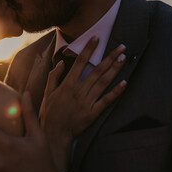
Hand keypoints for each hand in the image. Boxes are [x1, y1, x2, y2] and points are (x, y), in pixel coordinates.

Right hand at [40, 36, 126, 170]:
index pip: (80, 62)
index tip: (96, 38)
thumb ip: (54, 76)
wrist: (54, 133)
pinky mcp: (93, 113)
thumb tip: (62, 62)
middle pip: (97, 70)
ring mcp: (87, 102)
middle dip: (110, 57)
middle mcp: (79, 91)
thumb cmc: (50, 112)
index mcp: (68, 84)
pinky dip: (116, 92)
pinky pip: (106, 100)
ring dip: (115, 69)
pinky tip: (124, 83)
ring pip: (103, 82)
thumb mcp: (47, 93)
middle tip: (121, 46)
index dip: (89, 49)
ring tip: (124, 58)